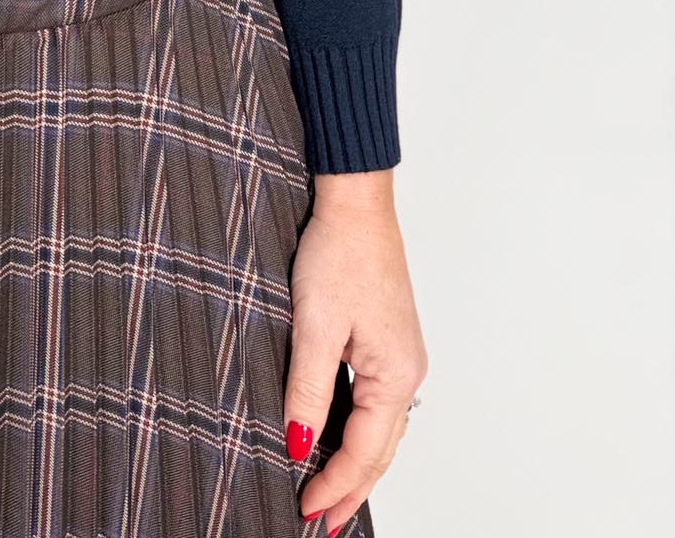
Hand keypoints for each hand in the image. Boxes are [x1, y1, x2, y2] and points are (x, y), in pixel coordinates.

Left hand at [284, 174, 426, 532]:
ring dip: (354, 462)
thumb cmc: (338, 251)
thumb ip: (307, 388)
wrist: (355, 200)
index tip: (305, 510)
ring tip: (326, 491)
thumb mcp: (314, 324)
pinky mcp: (388, 339)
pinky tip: (336, 435)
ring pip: (379, 428)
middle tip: (318, 520)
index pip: (364, 452)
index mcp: (396, 375)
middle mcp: (407, 372)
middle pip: (379, 450)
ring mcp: (401, 356)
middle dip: (348, 487)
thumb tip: (299, 443)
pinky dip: (357, 428)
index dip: (333, 485)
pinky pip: (375, 402)